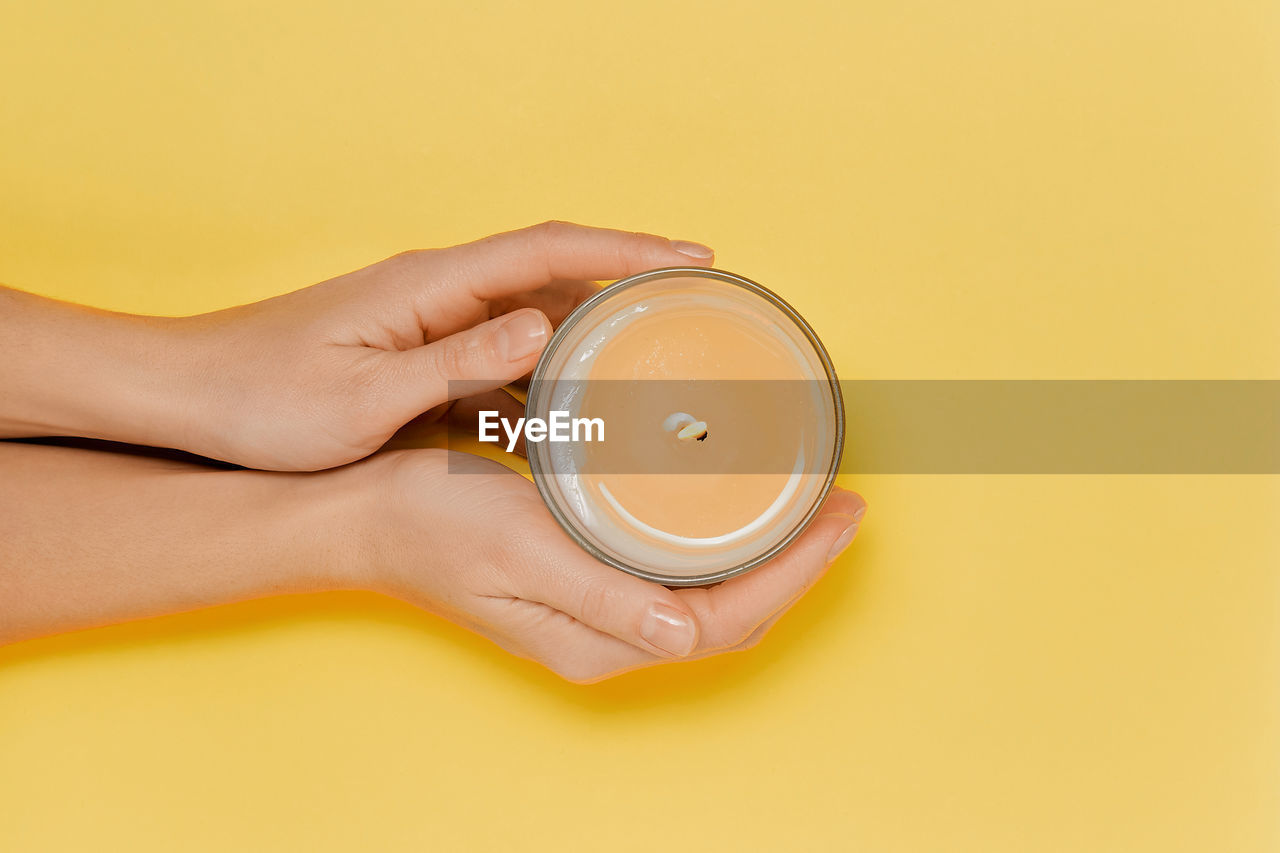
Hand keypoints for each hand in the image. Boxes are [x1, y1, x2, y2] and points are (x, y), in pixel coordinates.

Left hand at [166, 221, 714, 469]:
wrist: (190, 396)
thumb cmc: (263, 397)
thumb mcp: (363, 396)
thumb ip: (457, 363)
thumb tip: (542, 329)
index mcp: (430, 286)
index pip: (547, 251)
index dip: (624, 252)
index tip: (690, 258)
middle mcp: (435, 290)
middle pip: (551, 271)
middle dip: (626, 281)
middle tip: (696, 302)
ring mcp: (426, 318)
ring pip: (529, 312)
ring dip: (591, 327)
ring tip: (654, 354)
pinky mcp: (415, 350)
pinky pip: (499, 351)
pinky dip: (544, 369)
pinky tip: (570, 403)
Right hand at [355, 449, 866, 682]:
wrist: (367, 514)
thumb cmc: (433, 526)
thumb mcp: (518, 553)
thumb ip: (601, 597)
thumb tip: (687, 636)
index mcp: (599, 639)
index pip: (728, 620)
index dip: (796, 572)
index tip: (842, 512)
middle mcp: (609, 633)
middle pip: (732, 611)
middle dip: (798, 563)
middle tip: (843, 500)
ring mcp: (600, 607)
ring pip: (711, 592)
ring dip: (767, 551)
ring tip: (808, 500)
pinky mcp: (588, 575)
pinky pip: (677, 570)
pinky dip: (720, 540)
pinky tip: (733, 503)